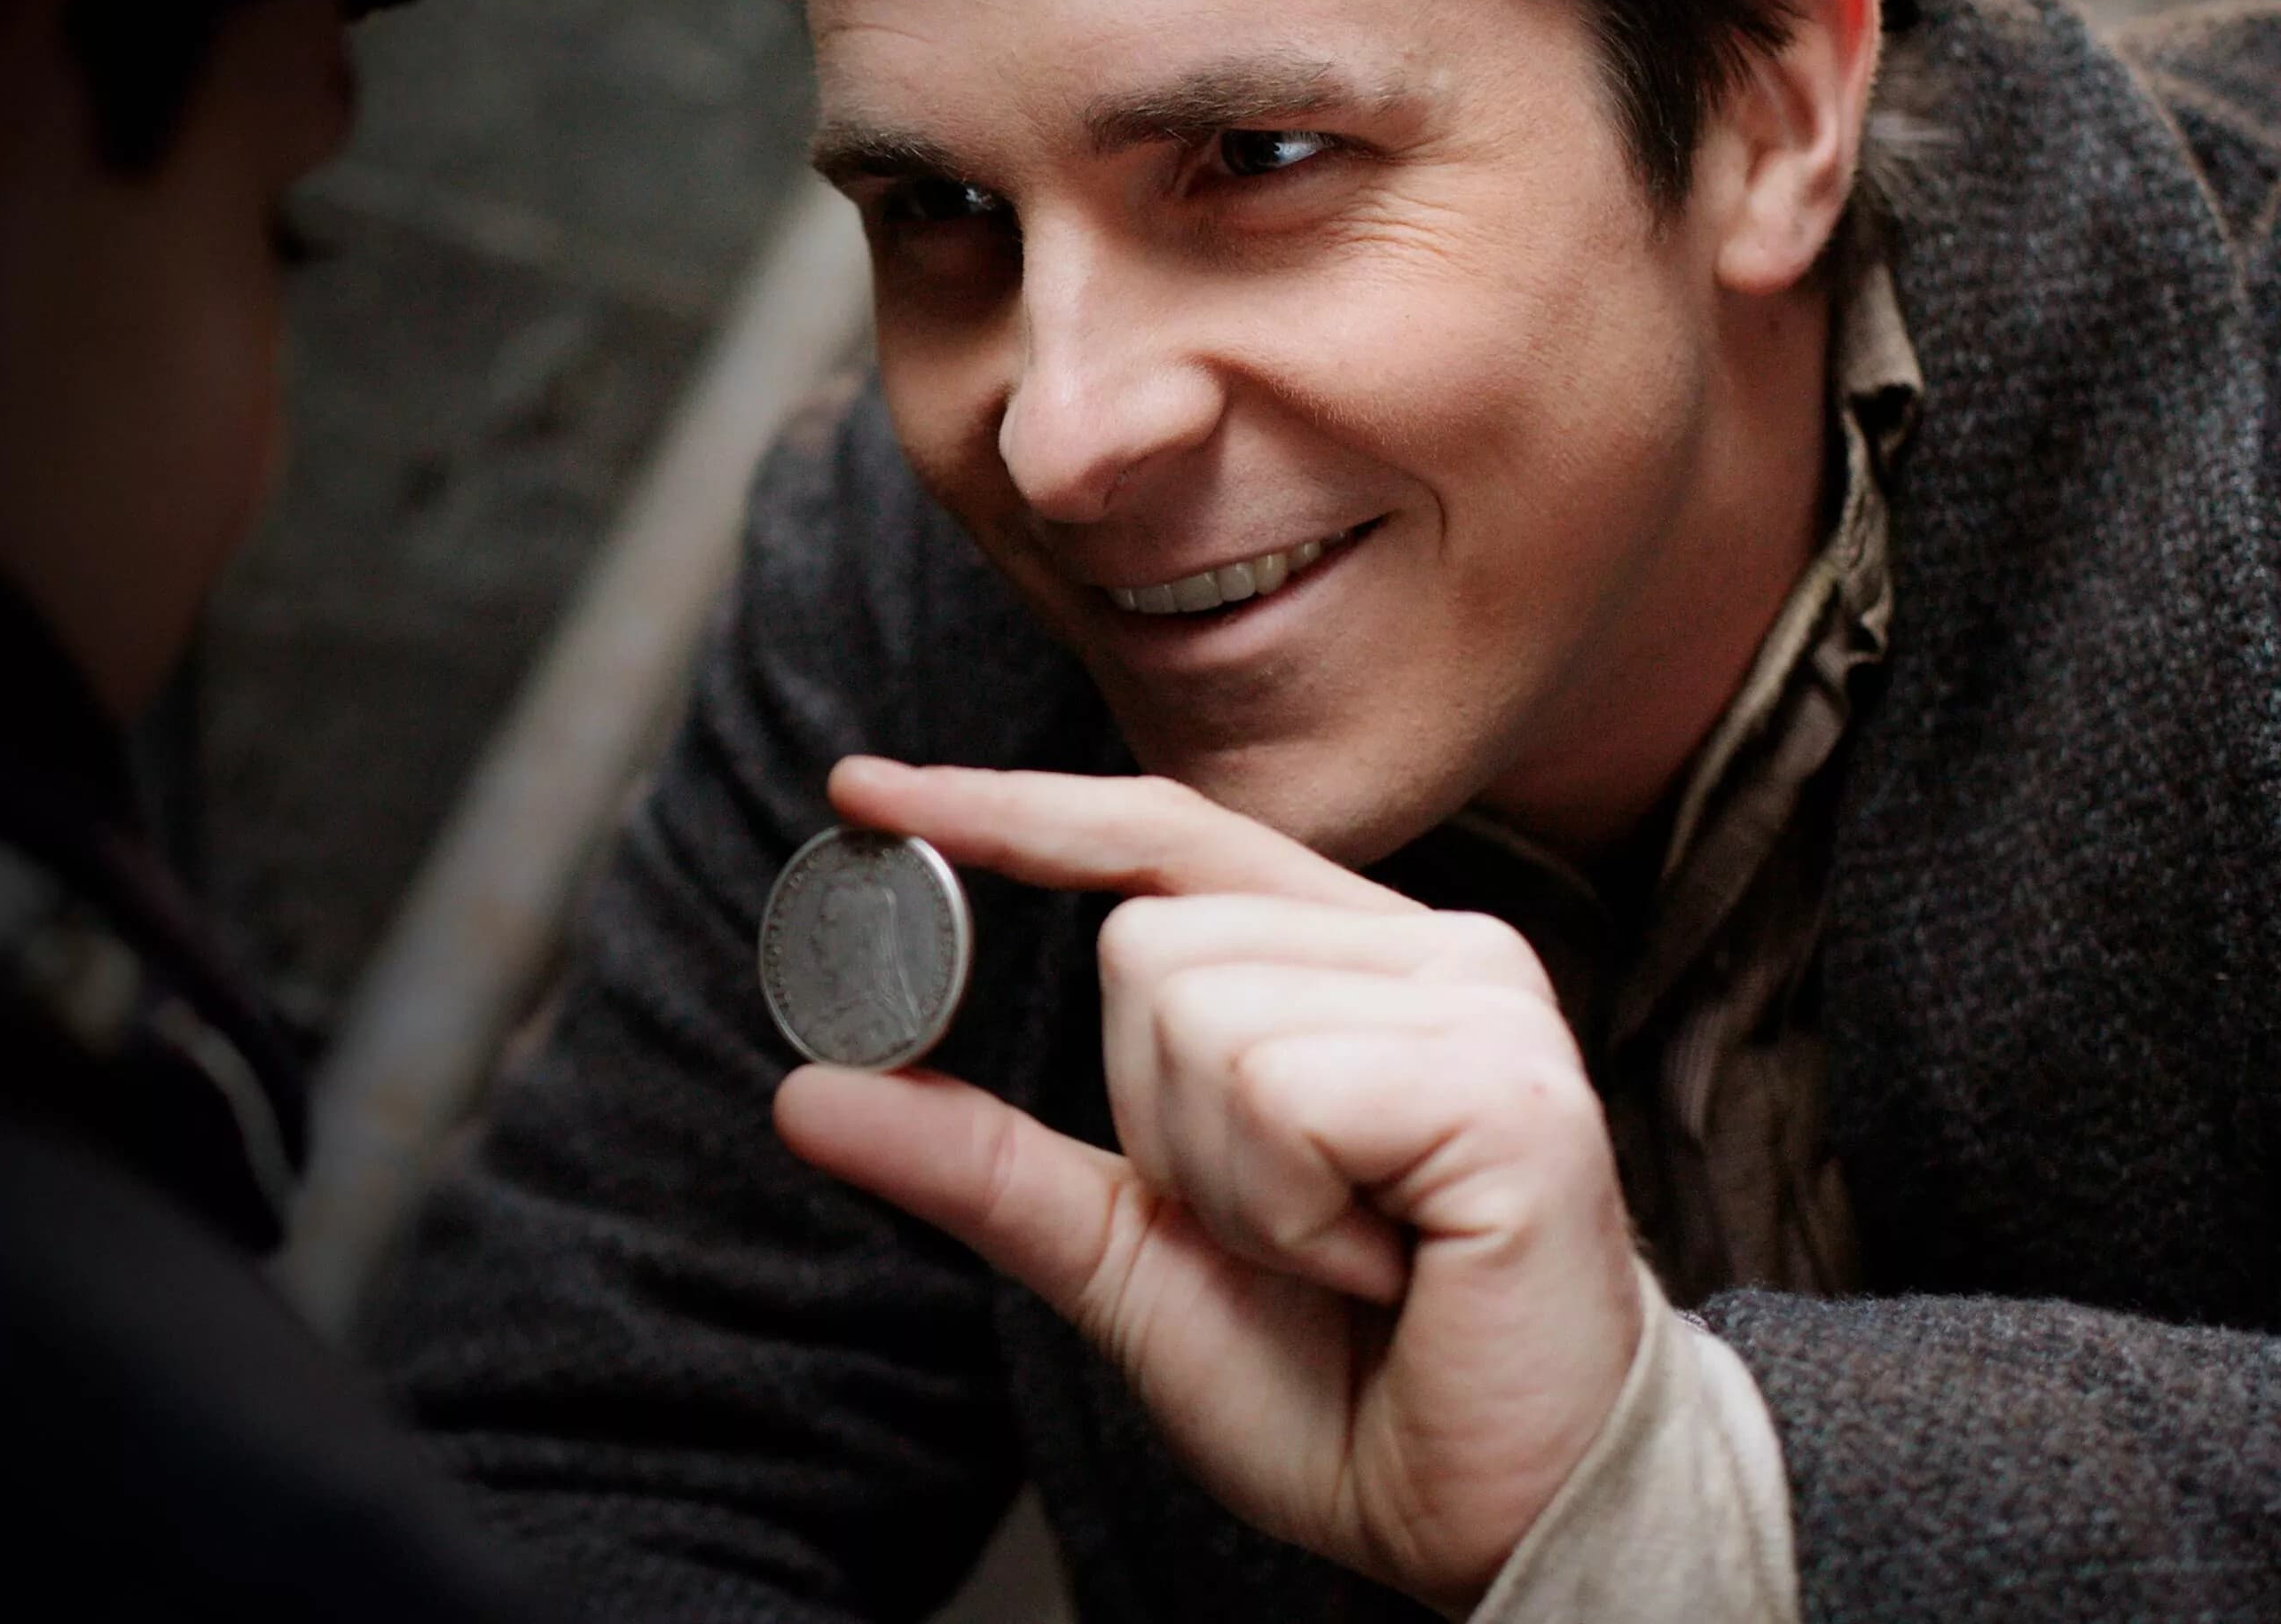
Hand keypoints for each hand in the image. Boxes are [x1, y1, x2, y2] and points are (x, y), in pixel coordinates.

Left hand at [775, 759, 1643, 1614]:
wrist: (1494, 1522)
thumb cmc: (1344, 1385)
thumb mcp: (1124, 1256)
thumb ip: (983, 1162)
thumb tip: (808, 1091)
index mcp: (1348, 961)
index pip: (1158, 835)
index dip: (1011, 808)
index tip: (860, 792)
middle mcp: (1429, 949)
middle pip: (1142, 941)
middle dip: (1159, 1123)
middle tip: (1288, 1233)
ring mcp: (1481, 1004)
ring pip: (1195, 1014)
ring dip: (1229, 1184)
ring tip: (1348, 1254)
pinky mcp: (1507, 1085)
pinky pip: (1276, 1095)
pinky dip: (1287, 1212)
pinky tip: (1387, 1265)